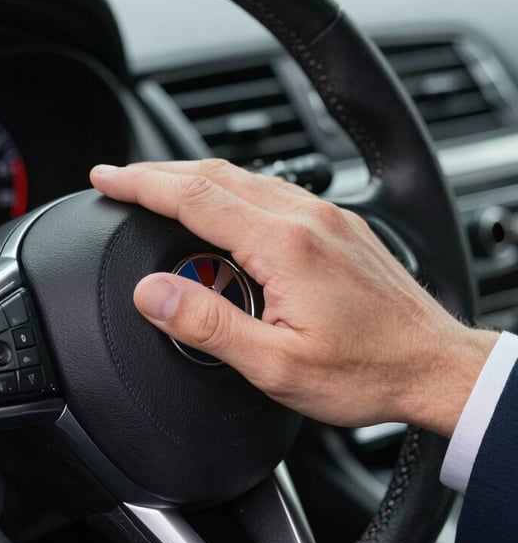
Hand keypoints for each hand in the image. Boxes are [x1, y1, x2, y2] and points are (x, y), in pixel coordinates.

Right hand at [90, 159, 495, 435]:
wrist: (436, 365)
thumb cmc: (366, 370)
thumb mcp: (276, 365)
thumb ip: (207, 324)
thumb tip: (150, 293)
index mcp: (283, 244)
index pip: (193, 196)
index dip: (140, 183)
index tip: (106, 178)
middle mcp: (304, 216)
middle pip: (214, 174)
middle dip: (158, 172)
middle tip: (119, 179)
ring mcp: (323, 215)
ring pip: (242, 177)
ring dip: (192, 178)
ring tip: (157, 190)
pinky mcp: (336, 224)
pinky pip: (270, 190)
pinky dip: (229, 190)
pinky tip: (220, 208)